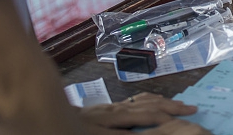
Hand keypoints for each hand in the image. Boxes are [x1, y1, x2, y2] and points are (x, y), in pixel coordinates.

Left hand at [80, 94, 207, 133]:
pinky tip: (148, 101)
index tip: (188, 120)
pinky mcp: (101, 109)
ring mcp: (108, 108)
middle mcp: (115, 110)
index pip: (149, 115)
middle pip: (149, 106)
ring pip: (141, 101)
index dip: (169, 118)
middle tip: (192, 109)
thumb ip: (125, 130)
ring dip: (162, 102)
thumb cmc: (69, 129)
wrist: (40, 113)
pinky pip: (130, 101)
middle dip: (172, 108)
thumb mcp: (99, 134)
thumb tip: (151, 118)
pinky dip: (146, 100)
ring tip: (178, 104)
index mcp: (115, 117)